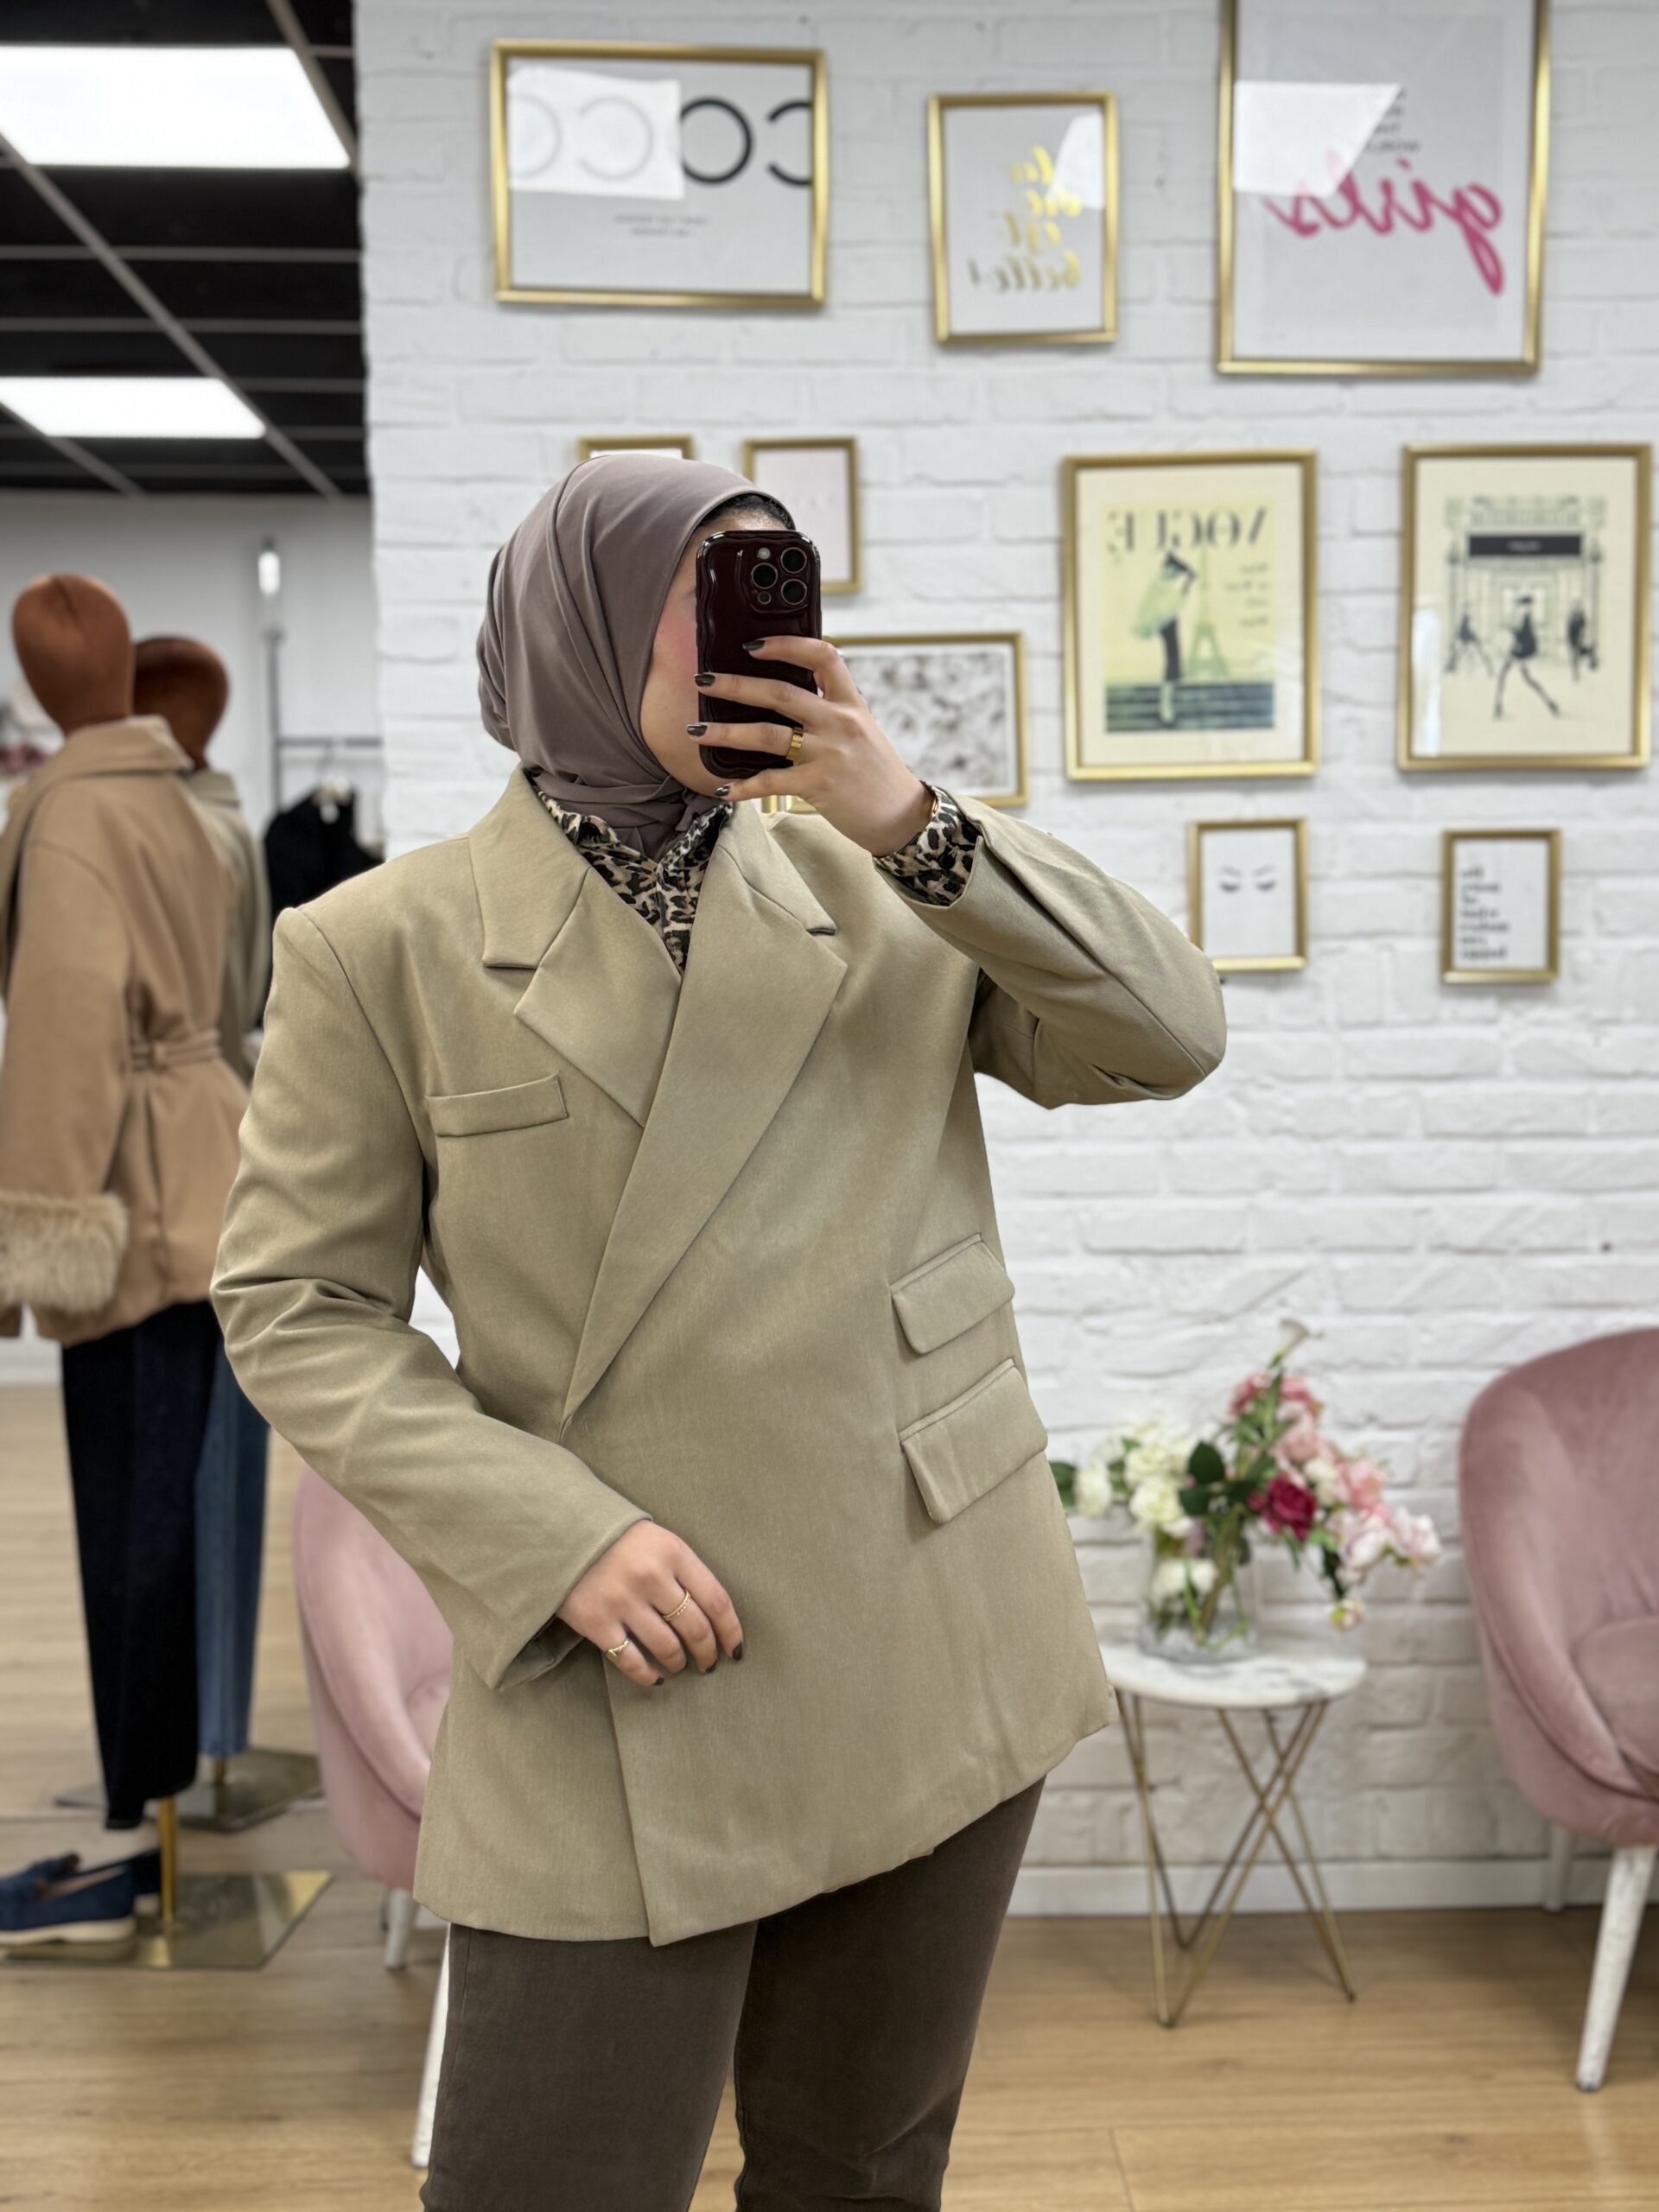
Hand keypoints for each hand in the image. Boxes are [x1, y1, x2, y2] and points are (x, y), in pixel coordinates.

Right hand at [555, 1520, 742, 1685]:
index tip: (734, 1649)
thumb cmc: (619, 1538)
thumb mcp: (659, 1540)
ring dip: (678, 1662)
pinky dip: (647, 1675)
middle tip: (708, 1664)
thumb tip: (712, 1615)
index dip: (731, 1631)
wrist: (562, 1531)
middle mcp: (652, 1577)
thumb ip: (684, 1570)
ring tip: (679, 1665)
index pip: (717, 1601)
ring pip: (667, 1647)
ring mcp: (623, 1601)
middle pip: (695, 1628)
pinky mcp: (596, 1622)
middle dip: (707, 1652)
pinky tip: (655, 1677)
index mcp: (674, 1553)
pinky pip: (631, 1660)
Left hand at [692, 636, 935, 855]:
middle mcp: (839, 722)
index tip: (754, 645)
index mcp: (851, 703)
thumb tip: (784, 700)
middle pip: (780, 693)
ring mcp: (828, 754)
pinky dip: (743, 786)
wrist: (901, 816)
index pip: (822, 656)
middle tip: (704, 682)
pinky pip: (771, 782)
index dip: (787, 645)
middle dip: (736, 686)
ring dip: (725, 732)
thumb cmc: (876, 773)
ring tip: (696, 731)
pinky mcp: (818, 786)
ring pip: (767, 735)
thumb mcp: (861, 731)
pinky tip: (723, 789)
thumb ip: (831, 712)